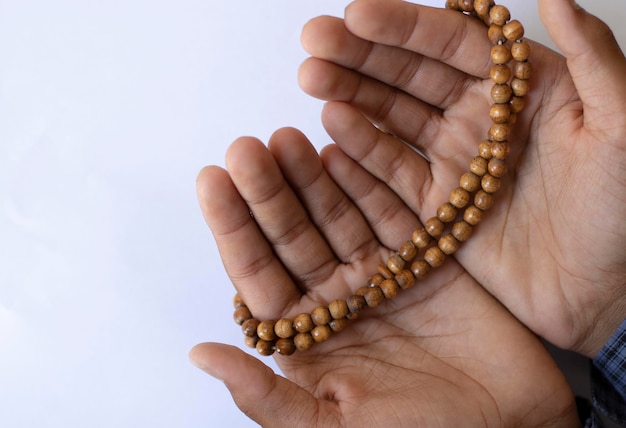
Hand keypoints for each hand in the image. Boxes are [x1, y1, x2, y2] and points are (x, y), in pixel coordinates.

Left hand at [191, 128, 577, 425]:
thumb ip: (268, 396)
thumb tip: (201, 355)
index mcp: (307, 336)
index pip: (258, 274)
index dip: (234, 227)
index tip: (212, 180)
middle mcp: (338, 297)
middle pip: (294, 235)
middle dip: (270, 191)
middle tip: (249, 146)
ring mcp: (381, 273)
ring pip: (338, 214)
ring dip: (313, 175)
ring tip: (289, 137)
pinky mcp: (425, 258)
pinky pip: (394, 210)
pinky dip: (371, 179)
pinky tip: (344, 147)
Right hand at [298, 0, 625, 357]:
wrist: (609, 293)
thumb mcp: (623, 126)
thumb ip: (593, 58)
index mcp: (521, 89)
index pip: (452, 45)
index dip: (404, 28)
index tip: (357, 14)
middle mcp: (481, 119)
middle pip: (410, 77)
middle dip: (361, 56)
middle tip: (314, 40)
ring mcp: (455, 163)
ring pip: (393, 120)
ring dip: (351, 97)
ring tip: (311, 78)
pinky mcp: (438, 208)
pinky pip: (393, 175)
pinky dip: (363, 153)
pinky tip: (332, 131)